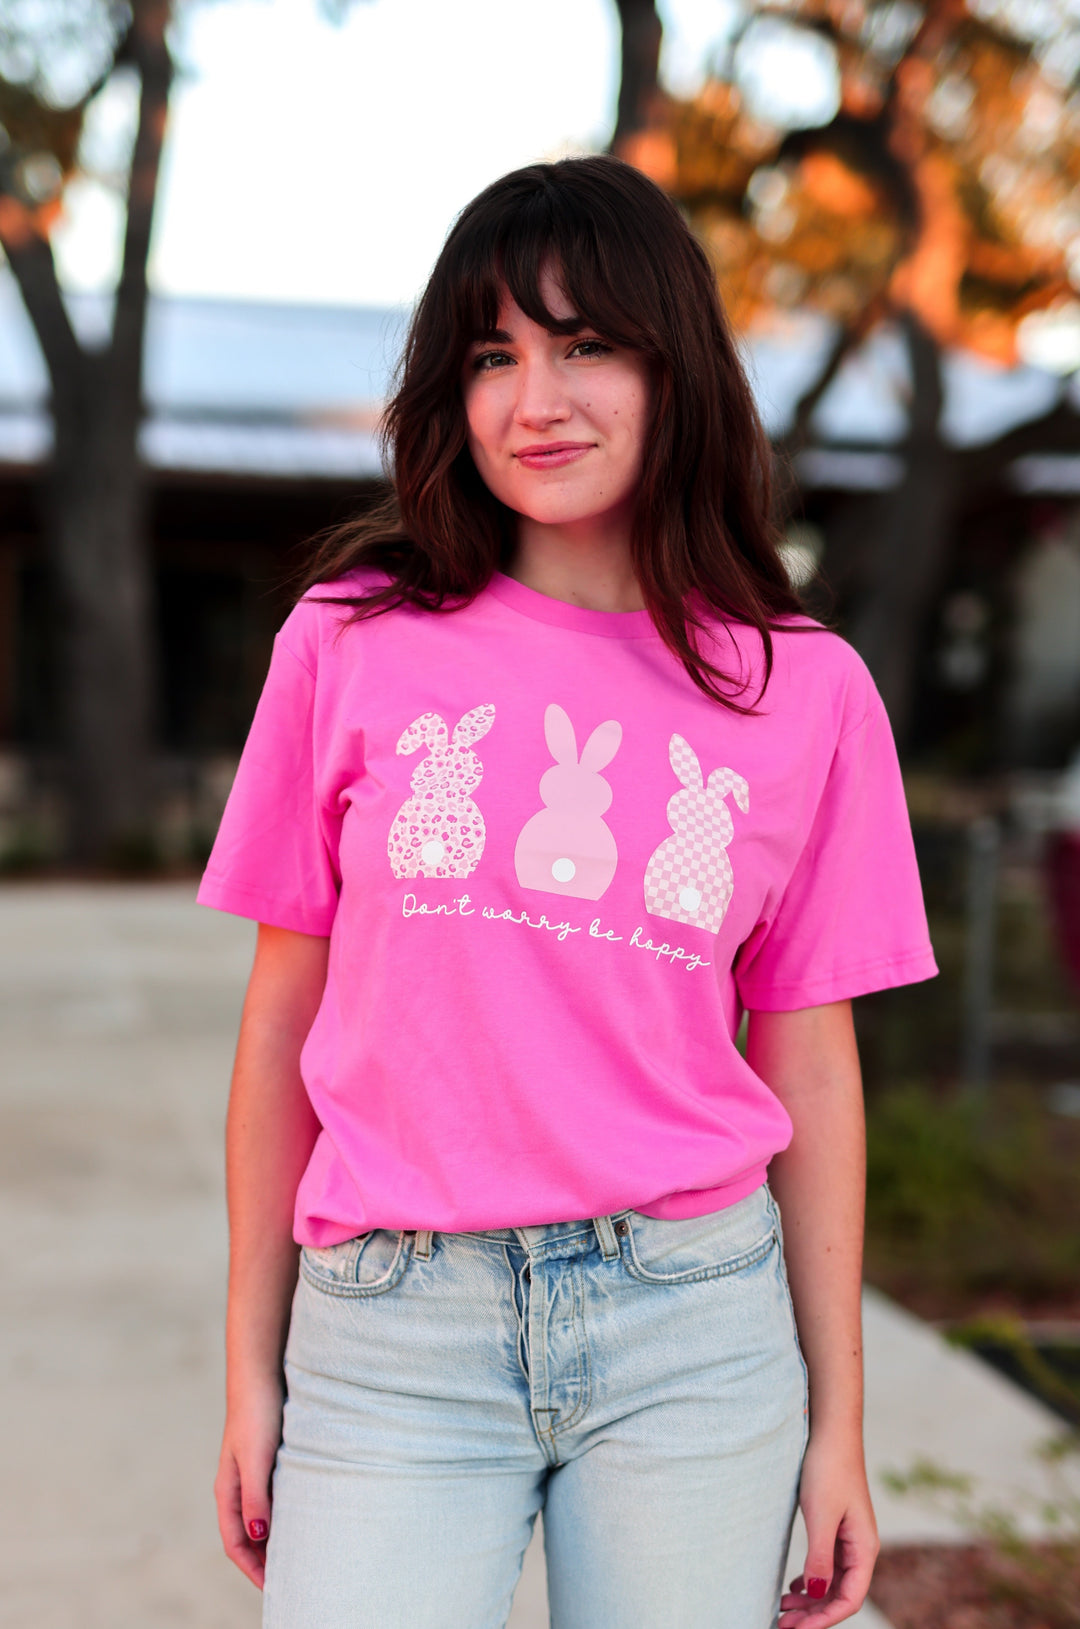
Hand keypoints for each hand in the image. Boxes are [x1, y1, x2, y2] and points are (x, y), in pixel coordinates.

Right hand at [214, 1377, 284, 1588]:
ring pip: (262, 1517)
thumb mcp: (256, 1457)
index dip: (252, 1569)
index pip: (235, 1543)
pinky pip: (274, 1497)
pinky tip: (305, 1516)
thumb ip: (255, 1496)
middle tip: (292, 1581)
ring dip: (275, 1538)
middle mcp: (237, 1485)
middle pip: (247, 1536)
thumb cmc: (256, 1411)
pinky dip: (285, 1514)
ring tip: (300, 1556)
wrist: (261, 1370)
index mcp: (228, 1490)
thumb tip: (258, 1537)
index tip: (274, 1590)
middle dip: (263, 1561)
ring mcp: (252, 1472)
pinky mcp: (269, 1459)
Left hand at [779, 1430, 879, 1627]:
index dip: (823, 1620)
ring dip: (810, 1600)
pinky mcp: (836, 1527)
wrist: (831, 1433)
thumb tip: (816, 1594)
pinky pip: (827, 1565)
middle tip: (781, 1624)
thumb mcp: (821, 1516)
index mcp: (864, 1549)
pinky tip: (795, 1586)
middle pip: (839, 1595)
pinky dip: (811, 1580)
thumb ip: (819, 1557)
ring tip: (782, 1609)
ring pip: (831, 1582)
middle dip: (813, 1615)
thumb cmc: (828, 1469)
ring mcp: (849, 1538)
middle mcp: (860, 1548)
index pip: (848, 1599)